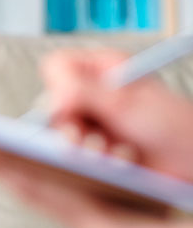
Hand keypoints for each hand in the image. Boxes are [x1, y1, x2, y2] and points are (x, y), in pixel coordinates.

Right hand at [41, 50, 192, 181]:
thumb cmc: (176, 126)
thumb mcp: (125, 103)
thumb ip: (82, 93)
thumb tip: (51, 98)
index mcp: (102, 68)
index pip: (58, 66)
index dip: (57, 87)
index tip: (67, 108)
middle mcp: (95, 93)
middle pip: (55, 104)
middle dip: (72, 126)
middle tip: (83, 138)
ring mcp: (96, 120)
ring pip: (65, 132)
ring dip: (88, 146)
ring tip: (113, 151)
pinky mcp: (97, 146)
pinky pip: (79, 154)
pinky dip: (98, 160)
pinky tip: (123, 159)